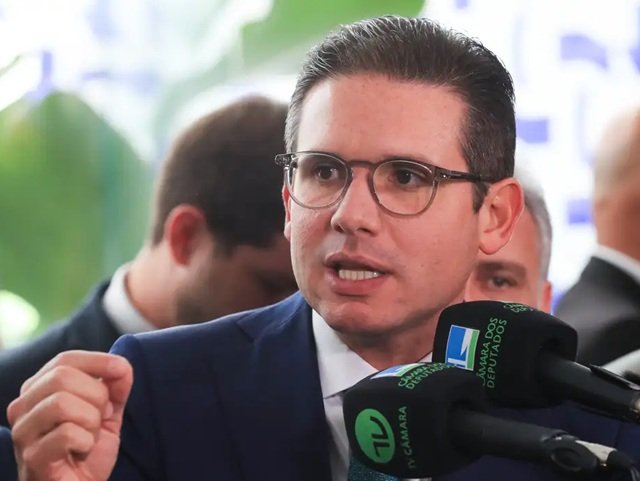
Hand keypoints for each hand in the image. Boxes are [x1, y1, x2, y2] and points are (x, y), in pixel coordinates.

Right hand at [7, 351, 132, 480]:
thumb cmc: (87, 449)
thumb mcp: (106, 412)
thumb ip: (115, 387)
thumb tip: (122, 367)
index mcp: (39, 389)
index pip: (65, 359)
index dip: (98, 360)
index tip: (122, 370)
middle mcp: (23, 407)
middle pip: (62, 377)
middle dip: (96, 395)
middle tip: (101, 417)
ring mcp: (23, 432)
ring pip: (61, 403)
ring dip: (90, 420)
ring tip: (90, 435)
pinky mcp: (31, 457)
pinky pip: (66, 434)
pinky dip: (86, 441)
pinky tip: (82, 450)